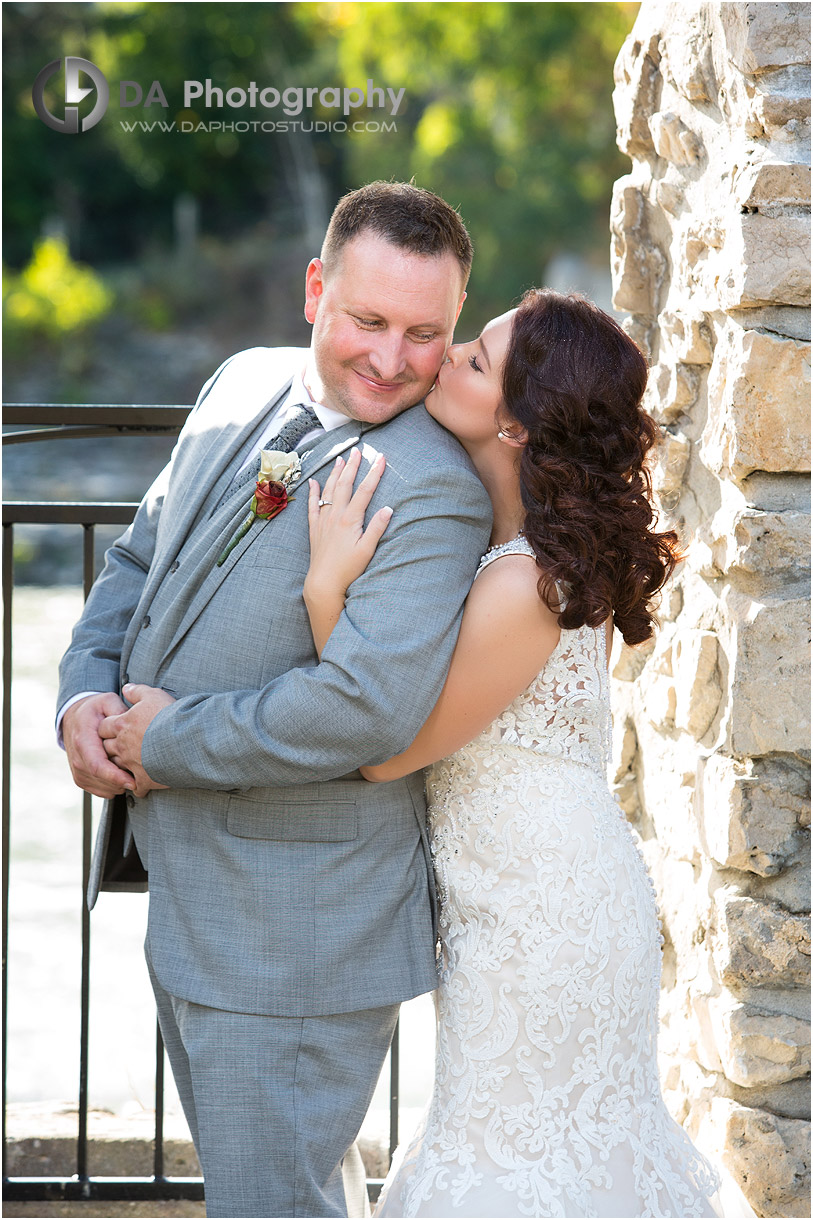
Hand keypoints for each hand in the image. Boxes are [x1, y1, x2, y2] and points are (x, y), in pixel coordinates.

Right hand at [63, 692, 134, 797]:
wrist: (75, 718)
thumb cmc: (95, 710)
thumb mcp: (106, 701)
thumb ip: (118, 710)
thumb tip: (131, 721)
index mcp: (83, 740)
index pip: (97, 765)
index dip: (116, 777)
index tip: (134, 781)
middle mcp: (77, 758)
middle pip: (101, 780)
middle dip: (123, 783)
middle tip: (143, 777)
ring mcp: (77, 770)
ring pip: (102, 788)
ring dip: (121, 786)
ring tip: (135, 775)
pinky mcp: (81, 778)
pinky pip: (101, 791)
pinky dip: (115, 788)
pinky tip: (125, 777)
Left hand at [98, 683, 174, 797]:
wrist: (186, 738)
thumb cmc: (169, 715)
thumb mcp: (153, 695)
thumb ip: (137, 692)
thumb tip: (126, 688)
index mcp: (122, 725)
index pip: (104, 727)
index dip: (107, 727)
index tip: (113, 728)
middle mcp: (123, 745)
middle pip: (107, 748)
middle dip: (110, 747)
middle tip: (120, 746)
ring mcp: (132, 763)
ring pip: (117, 767)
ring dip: (120, 766)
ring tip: (129, 764)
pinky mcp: (145, 778)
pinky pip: (135, 786)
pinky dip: (137, 786)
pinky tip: (142, 784)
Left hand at [305, 448, 391, 601]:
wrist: (324, 582)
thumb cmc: (348, 569)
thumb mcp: (367, 550)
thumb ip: (377, 528)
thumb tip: (388, 508)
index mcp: (350, 519)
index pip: (365, 490)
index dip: (374, 473)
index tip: (381, 458)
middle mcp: (335, 516)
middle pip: (345, 484)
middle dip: (352, 466)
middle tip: (358, 451)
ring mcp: (323, 521)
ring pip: (329, 490)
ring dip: (335, 473)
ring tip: (340, 459)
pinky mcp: (315, 528)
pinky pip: (312, 505)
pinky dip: (313, 492)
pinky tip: (314, 481)